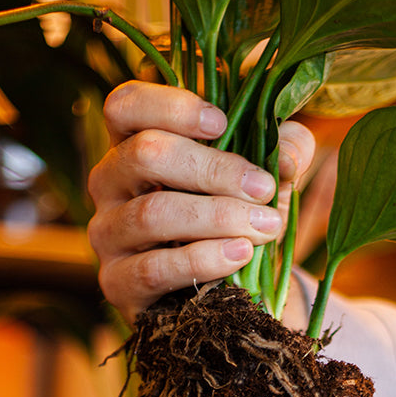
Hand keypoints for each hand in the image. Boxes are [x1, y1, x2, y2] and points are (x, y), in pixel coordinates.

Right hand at [87, 80, 314, 323]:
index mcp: (134, 142)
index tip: (223, 123)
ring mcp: (107, 234)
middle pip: (144, 154)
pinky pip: (154, 268)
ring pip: (151, 213)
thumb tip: (288, 155)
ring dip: (216, 217)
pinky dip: (203, 259)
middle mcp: (109, 183)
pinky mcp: (117, 283)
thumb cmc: (239, 215)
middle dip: (213, 169)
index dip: (171, 107)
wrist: (229, 290)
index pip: (125, 106)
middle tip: (263, 188)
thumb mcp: (266, 175)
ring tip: (264, 226)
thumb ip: (284, 149)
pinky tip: (241, 254)